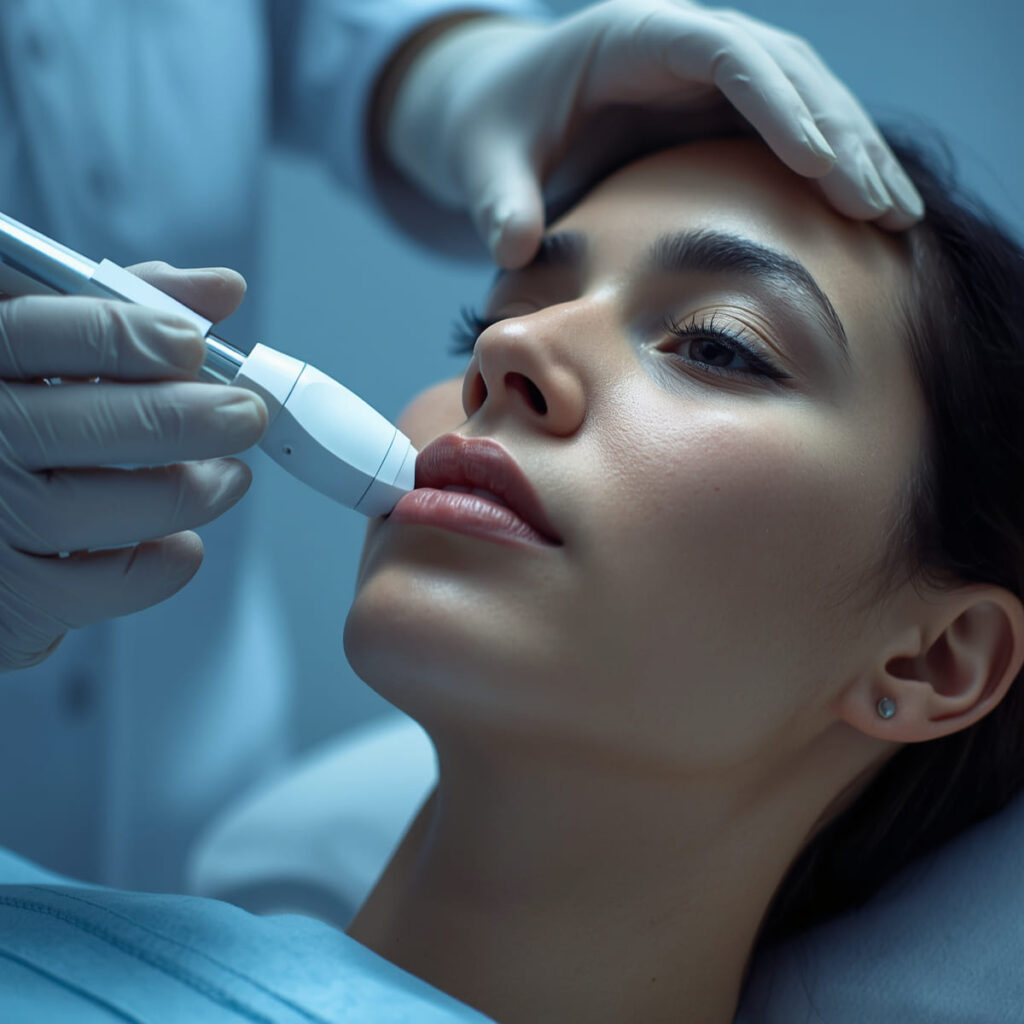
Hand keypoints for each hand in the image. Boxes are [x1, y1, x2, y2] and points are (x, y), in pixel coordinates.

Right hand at [0, 264, 266, 670]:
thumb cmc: (16, 418)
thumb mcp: (43, 343)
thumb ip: (122, 306)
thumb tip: (221, 290)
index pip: (43, 332)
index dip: (131, 333)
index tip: (195, 344)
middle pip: (93, 424)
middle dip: (189, 418)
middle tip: (246, 415)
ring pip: (108, 506)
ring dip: (192, 490)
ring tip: (230, 477)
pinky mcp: (15, 601)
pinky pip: (104, 584)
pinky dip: (162, 564)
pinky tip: (181, 542)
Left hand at [385, 0, 924, 267]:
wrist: (505, 111)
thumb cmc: (495, 127)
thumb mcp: (484, 159)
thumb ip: (497, 198)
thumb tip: (512, 251)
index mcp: (634, 36)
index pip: (725, 54)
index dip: (778, 105)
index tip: (820, 166)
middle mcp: (687, 42)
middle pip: (786, 71)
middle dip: (838, 136)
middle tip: (880, 209)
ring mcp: (712, 73)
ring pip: (807, 96)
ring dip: (854, 153)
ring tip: (896, 217)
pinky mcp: (722, 109)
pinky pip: (792, 126)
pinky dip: (832, 165)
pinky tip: (868, 212)